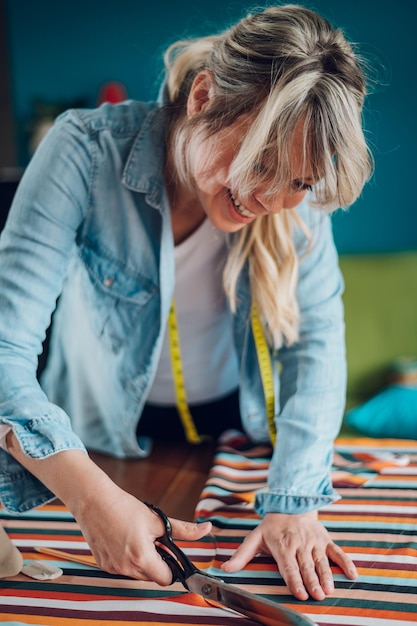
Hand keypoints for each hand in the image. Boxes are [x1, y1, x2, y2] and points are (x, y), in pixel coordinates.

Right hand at [75, 485, 211, 584]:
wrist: (94, 501)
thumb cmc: (124, 507)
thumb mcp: (157, 519)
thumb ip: (184, 530)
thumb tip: (206, 529)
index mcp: (141, 557)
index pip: (165, 579)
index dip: (171, 566)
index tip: (168, 552)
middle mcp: (125, 567)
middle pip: (151, 577)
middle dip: (156, 562)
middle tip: (151, 540)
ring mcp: (112, 568)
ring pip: (137, 573)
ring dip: (141, 561)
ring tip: (136, 537)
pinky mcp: (103, 565)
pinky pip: (122, 568)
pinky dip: (127, 559)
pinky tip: (123, 540)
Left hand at [221, 510, 356, 600]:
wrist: (290, 504)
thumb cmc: (271, 527)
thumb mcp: (254, 538)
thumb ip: (242, 555)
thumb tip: (224, 568)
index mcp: (282, 545)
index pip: (288, 566)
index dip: (294, 580)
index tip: (299, 593)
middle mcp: (299, 544)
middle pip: (306, 566)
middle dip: (312, 581)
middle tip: (318, 595)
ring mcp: (314, 542)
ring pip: (321, 561)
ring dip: (327, 575)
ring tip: (330, 589)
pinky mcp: (325, 539)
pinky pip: (338, 552)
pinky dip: (346, 562)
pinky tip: (353, 575)